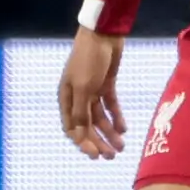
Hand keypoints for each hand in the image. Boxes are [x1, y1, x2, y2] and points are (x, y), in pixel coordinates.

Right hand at [61, 28, 126, 157]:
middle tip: (112, 156)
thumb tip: (78, 135)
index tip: (95, 155)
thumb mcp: (84, 87)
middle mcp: (77, 97)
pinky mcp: (106, 85)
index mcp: (66, 98)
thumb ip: (81, 112)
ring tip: (121, 146)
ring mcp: (92, 91)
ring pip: (100, 118)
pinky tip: (123, 129)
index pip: (72, 128)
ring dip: (109, 133)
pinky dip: (116, 118)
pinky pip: (110, 106)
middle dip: (98, 142)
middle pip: (87, 126)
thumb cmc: (89, 59)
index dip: (82, 143)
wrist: (104, 34)